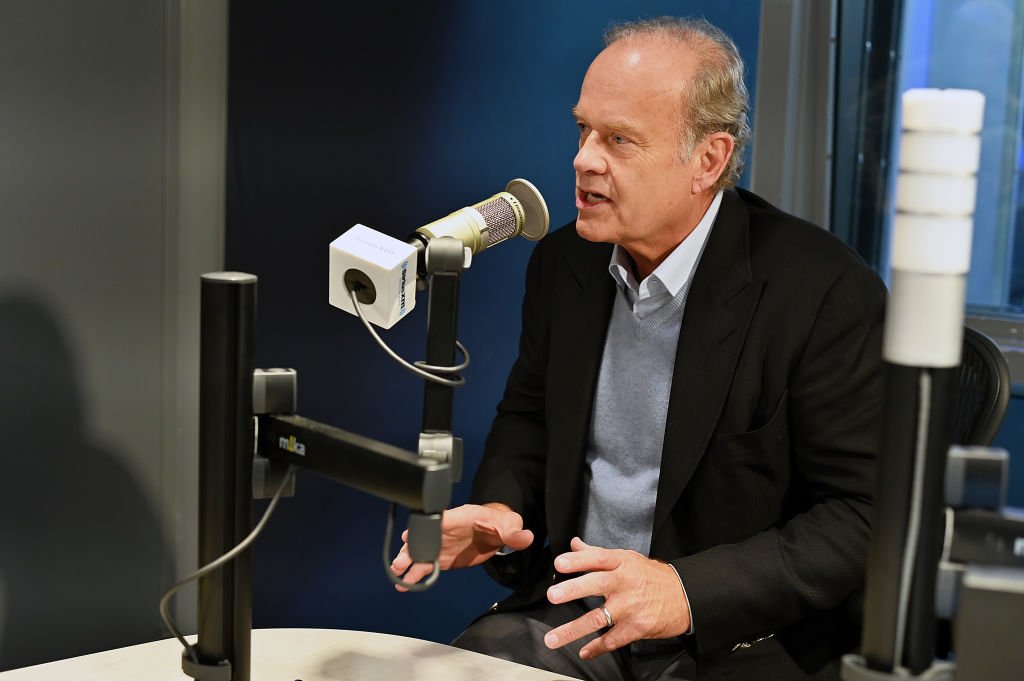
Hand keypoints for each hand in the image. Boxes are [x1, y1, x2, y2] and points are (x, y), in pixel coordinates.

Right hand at [390, 503, 533, 591]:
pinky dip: (414, 575)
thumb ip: (514, 531)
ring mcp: (440, 545)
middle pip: (424, 537)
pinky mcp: (441, 559)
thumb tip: (526, 536)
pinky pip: (425, 567)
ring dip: (408, 561)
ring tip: (397, 571)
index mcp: (459, 518)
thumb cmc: (499, 522)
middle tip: (401, 559)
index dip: (428, 527)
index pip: (442, 519)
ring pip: (420, 553)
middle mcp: (445, 531)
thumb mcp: (509, 524)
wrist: (495, 532)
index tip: (412, 534)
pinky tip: (404, 584)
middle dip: (411, 547)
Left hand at [543, 537, 690, 658]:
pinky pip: (613, 640)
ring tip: (553, 638)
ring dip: (574, 629)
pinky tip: (583, 651)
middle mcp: (626, 583)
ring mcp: (631, 607)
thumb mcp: (628, 558)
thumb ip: (598, 553)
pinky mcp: (637, 628)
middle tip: (553, 595)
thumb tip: (575, 544)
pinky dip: (597, 647)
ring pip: (599, 618)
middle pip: (598, 584)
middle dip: (574, 590)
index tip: (560, 563)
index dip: (578, 560)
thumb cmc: (652, 576)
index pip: (598, 558)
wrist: (684, 596)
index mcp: (622, 563)